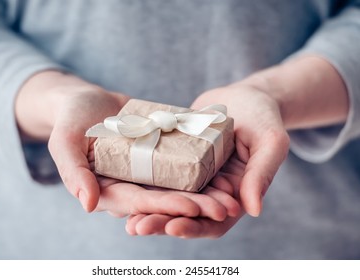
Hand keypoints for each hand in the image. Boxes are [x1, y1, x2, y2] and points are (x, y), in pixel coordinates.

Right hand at [15, 71, 238, 219]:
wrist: (87, 100)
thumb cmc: (71, 119)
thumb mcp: (65, 142)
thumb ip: (73, 172)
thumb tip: (88, 204)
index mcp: (107, 191)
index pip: (139, 203)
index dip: (165, 205)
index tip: (193, 207)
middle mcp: (129, 187)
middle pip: (164, 200)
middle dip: (194, 206)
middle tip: (224, 208)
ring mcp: (145, 172)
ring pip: (177, 186)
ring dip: (204, 194)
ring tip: (230, 196)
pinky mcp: (157, 157)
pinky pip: (180, 164)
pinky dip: (200, 169)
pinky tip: (224, 170)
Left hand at [125, 84, 289, 237]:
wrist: (242, 96)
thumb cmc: (263, 118)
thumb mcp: (270, 142)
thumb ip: (262, 174)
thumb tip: (252, 210)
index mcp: (235, 195)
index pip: (214, 220)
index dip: (194, 227)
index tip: (172, 227)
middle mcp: (211, 190)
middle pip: (185, 214)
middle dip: (162, 222)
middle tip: (136, 227)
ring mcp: (193, 176)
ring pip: (169, 199)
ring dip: (148, 209)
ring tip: (124, 217)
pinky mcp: (178, 159)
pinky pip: (161, 173)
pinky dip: (144, 183)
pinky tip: (121, 185)